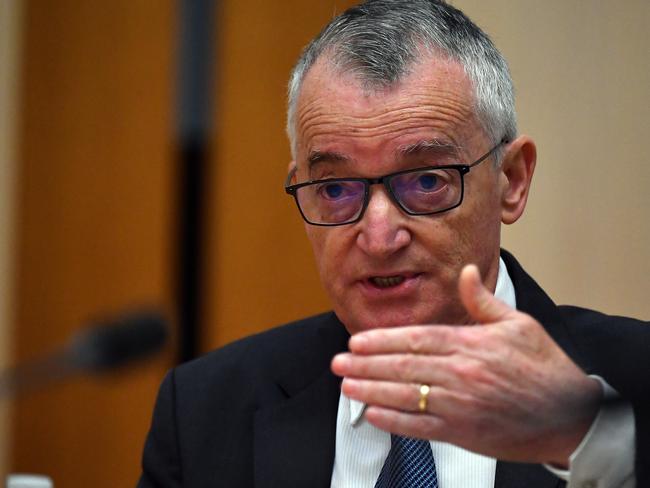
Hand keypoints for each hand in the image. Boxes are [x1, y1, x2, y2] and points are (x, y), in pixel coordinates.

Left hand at [331, 264, 601, 465]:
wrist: (571, 415)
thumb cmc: (545, 367)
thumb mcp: (518, 324)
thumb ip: (483, 300)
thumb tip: (466, 271)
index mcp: (471, 344)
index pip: (416, 339)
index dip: (381, 340)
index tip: (355, 341)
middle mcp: (461, 374)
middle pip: (403, 366)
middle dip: (365, 364)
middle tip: (337, 363)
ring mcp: (460, 406)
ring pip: (405, 395)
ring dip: (371, 390)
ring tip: (346, 385)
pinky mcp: (464, 432)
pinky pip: (421, 427)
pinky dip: (394, 421)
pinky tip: (372, 413)